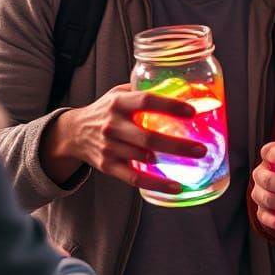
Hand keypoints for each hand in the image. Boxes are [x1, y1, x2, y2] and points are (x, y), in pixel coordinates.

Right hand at [41, 84, 206, 194]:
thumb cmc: (106, 111)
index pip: (146, 101)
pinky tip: (175, 187)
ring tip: (195, 163)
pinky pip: (134, 177)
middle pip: (148, 137)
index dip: (170, 106)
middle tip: (201, 148)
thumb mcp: (119, 93)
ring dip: (170, 162)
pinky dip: (156, 184)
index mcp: (119, 103)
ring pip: (143, 157)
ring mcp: (109, 147)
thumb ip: (144, 90)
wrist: (73, 133)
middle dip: (178, 145)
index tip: (192, 112)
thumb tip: (182, 87)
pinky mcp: (107, 166)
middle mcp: (113, 125)